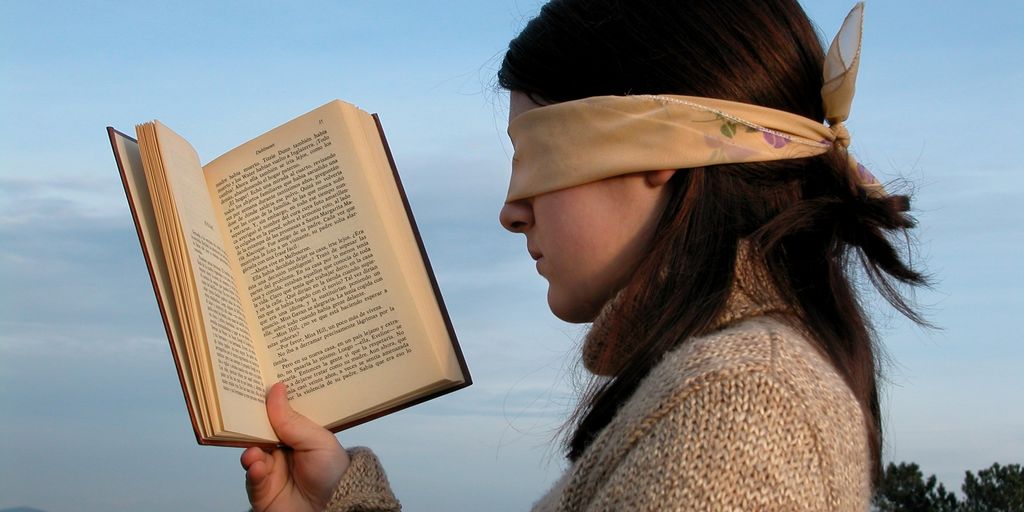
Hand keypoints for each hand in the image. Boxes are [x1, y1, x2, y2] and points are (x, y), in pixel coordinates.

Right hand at [241, 382, 350, 511]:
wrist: (336, 510)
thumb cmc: (335, 474)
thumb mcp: (318, 440)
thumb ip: (292, 420)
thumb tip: (276, 390)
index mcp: (297, 434)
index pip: (277, 414)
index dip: (266, 401)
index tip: (254, 384)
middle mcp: (282, 449)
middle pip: (259, 431)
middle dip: (250, 424)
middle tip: (242, 413)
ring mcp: (270, 469)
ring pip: (252, 453)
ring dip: (251, 450)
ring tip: (255, 451)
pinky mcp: (262, 489)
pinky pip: (252, 478)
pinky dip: (253, 470)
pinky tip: (257, 466)